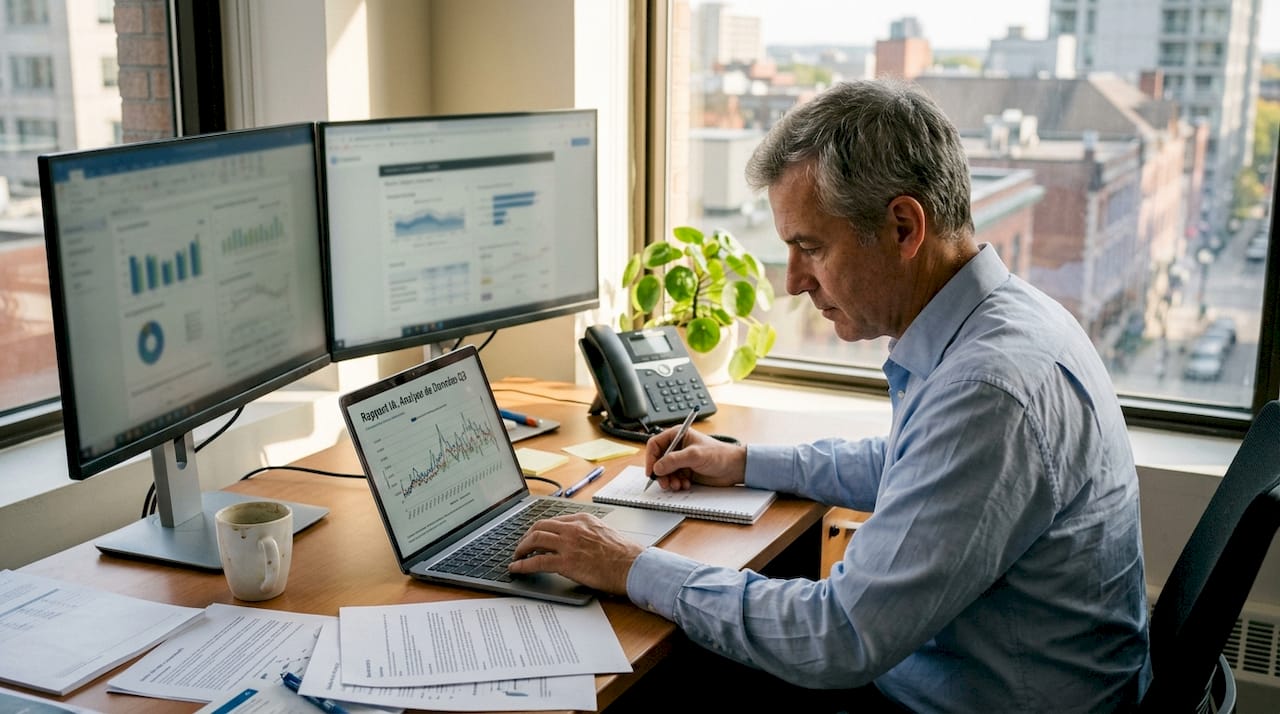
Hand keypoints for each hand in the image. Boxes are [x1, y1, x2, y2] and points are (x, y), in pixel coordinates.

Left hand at [509, 513, 641, 593]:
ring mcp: (569, 544)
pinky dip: (523, 564)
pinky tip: (516, 568)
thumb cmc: (624, 554)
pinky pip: (537, 561)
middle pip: (540, 526)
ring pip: (535, 539)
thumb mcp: (604, 533)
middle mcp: (573, 528)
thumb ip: (588, 533)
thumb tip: (578, 542)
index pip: (554, 520)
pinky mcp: (566, 562)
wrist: (633, 565)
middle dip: (526, 536)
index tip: (535, 536)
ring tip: (516, 556)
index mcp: (583, 519)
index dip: (540, 529)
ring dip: (521, 548)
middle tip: (521, 546)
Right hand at [644, 426, 746, 490]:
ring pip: (665, 472)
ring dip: (669, 480)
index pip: (655, 444)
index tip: (652, 471)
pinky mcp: (686, 472)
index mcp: (678, 435)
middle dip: (660, 473)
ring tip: (677, 485)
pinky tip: (685, 485)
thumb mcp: (695, 455)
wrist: (734, 468)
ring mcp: (681, 460)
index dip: (651, 458)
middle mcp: (677, 447)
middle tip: (665, 483)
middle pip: (658, 461)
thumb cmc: (720, 454)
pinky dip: (676, 484)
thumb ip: (674, 460)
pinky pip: (673, 479)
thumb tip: (658, 467)